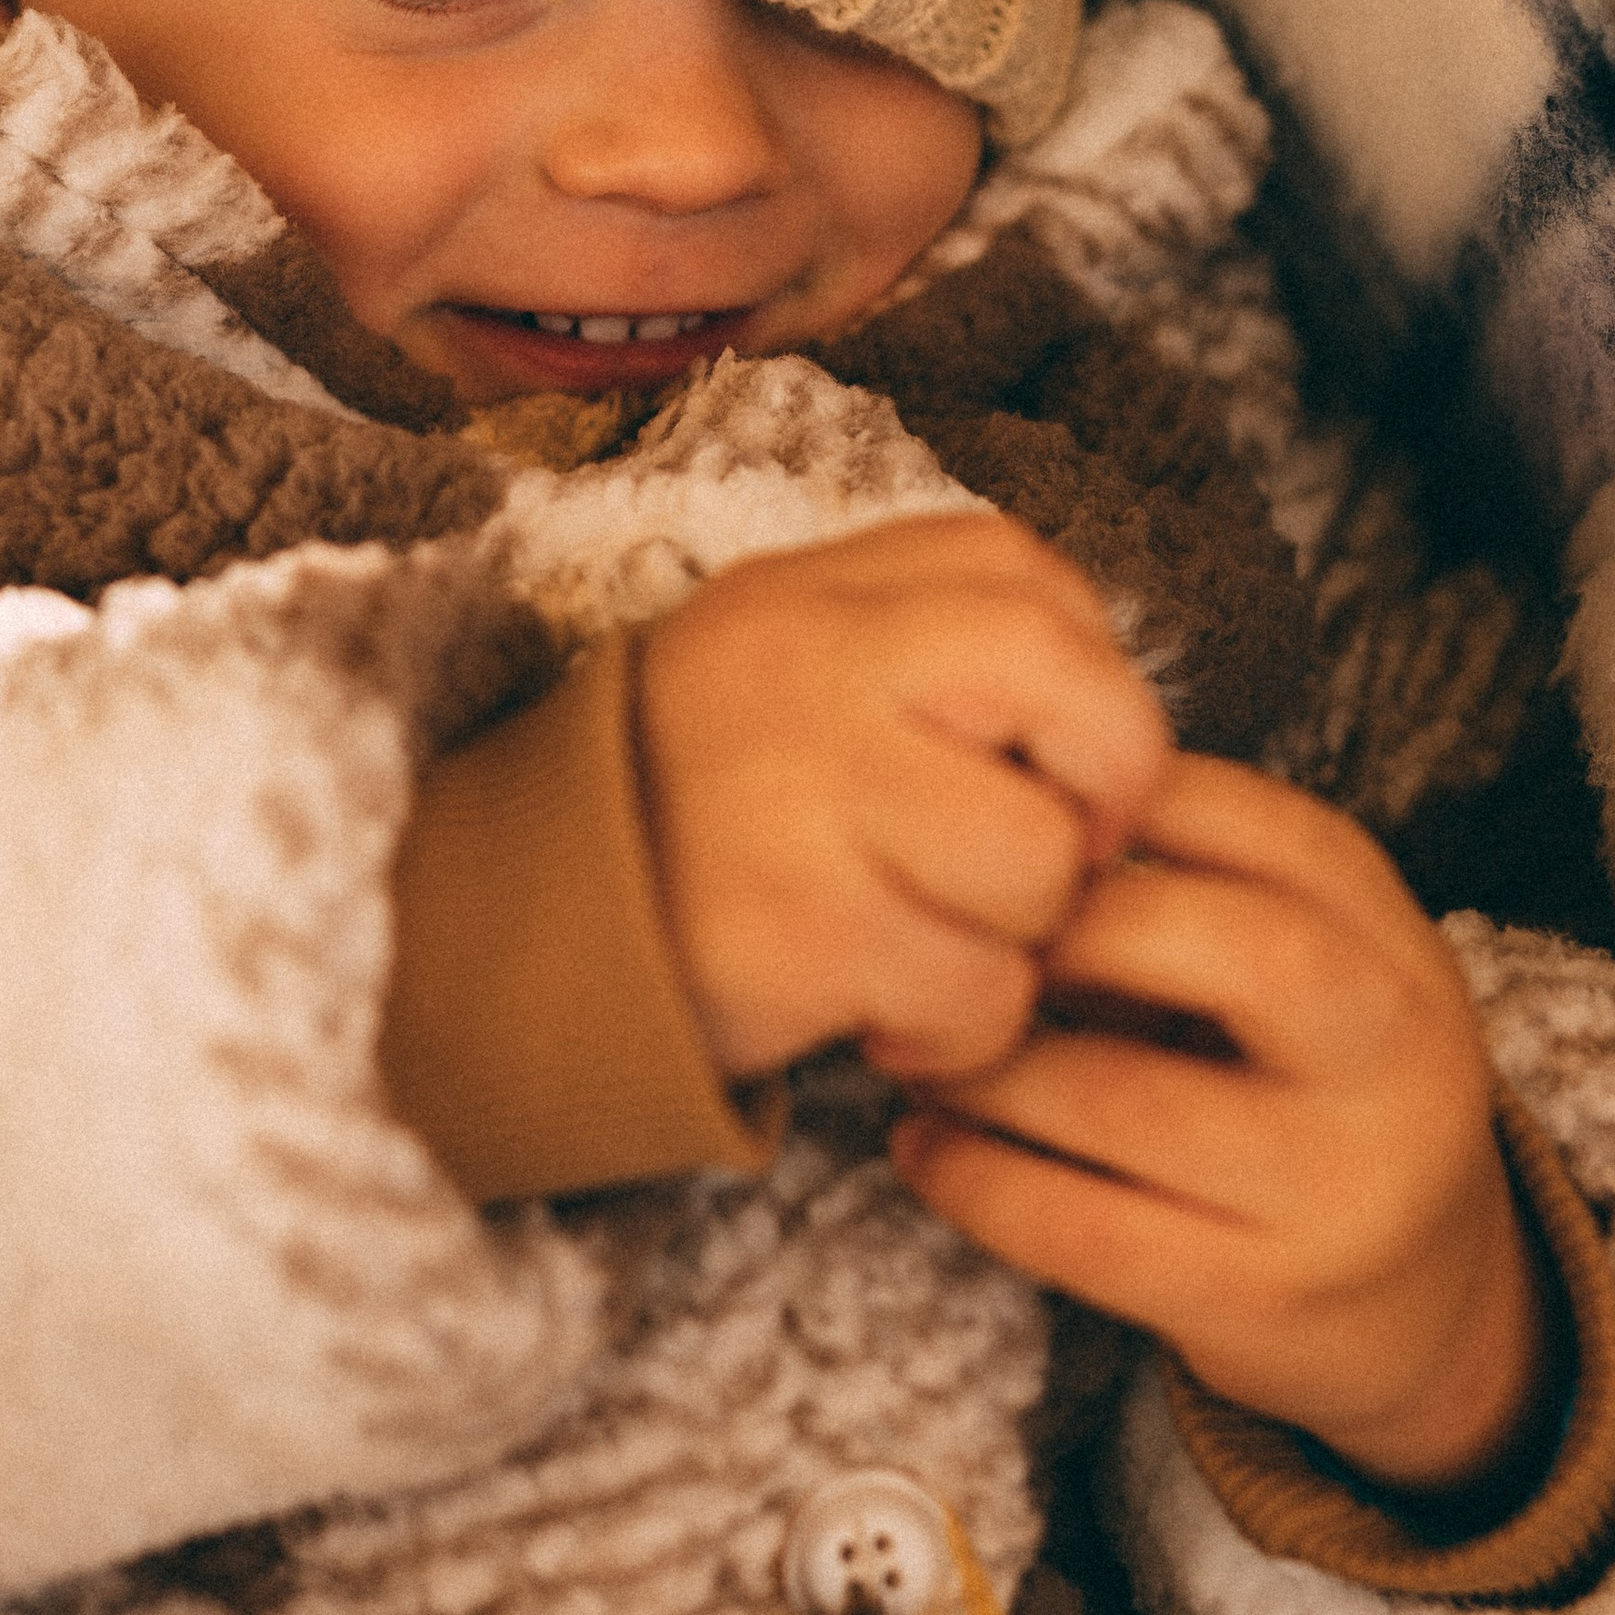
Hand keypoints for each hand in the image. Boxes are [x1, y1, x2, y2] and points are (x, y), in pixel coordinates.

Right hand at [633, 514, 1169, 1086]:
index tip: (1054, 765)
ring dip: (1021, 934)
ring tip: (939, 943)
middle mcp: (816, 671)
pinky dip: (961, 1028)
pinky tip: (893, 1016)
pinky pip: (978, 989)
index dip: (1091, 689)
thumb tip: (1100, 719)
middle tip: (1050, 861)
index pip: (1036, 585)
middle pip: (1074, 695)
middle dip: (1106, 794)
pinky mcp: (803, 932)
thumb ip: (927, 651)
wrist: (508, 933)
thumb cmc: (696, 807)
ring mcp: (807, 799)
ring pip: (1037, 862)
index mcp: (822, 596)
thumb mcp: (787, 668)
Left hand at [887, 750, 1544, 1497]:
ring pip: (1122, 1098)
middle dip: (1067, 931)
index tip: (1013, 826)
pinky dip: (973, 1178)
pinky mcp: (1259, 1297)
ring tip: (918, 1048)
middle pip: (1234, 947)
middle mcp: (1392, 1057)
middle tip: (961, 940)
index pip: (1265, 825)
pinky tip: (926, 1146)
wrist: (1414, 1301)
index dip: (1117, 807)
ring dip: (984, 1065)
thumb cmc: (1305, 1090)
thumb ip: (1187, 890)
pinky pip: (1080, 1229)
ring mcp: (1335, 1185)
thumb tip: (998, 811)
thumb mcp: (1302, 969)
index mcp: (1393, 942)